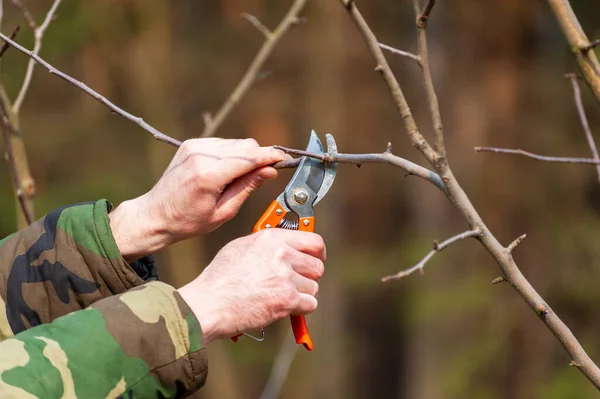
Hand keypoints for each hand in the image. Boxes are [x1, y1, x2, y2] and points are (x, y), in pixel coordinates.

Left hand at [109, 138, 287, 260]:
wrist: (155, 214)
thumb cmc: (188, 220)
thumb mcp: (223, 211)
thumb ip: (247, 187)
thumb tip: (269, 171)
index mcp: (208, 175)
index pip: (249, 157)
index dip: (270, 156)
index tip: (284, 159)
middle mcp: (201, 155)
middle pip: (245, 145)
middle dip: (259, 157)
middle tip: (267, 174)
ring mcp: (194, 146)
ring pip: (236, 143)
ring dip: (245, 156)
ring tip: (240, 179)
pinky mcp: (191, 144)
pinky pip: (223, 144)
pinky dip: (231, 155)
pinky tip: (226, 172)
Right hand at [177, 229, 325, 344]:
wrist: (209, 304)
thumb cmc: (220, 278)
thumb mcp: (241, 248)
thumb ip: (267, 244)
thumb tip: (285, 245)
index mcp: (271, 238)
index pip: (314, 240)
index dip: (318, 252)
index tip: (316, 258)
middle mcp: (281, 254)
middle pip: (317, 265)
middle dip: (309, 276)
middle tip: (297, 282)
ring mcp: (284, 277)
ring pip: (314, 286)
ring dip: (303, 294)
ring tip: (282, 296)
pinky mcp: (286, 299)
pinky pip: (311, 303)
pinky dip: (300, 309)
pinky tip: (283, 307)